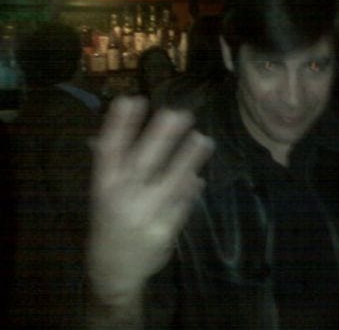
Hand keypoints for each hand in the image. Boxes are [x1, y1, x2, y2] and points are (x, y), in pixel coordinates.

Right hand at [87, 96, 214, 301]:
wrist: (113, 271)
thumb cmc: (111, 223)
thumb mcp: (104, 195)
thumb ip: (115, 165)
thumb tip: (114, 133)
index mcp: (103, 186)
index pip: (109, 150)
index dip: (118, 124)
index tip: (131, 99)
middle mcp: (122, 198)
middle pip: (143, 161)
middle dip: (160, 136)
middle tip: (178, 113)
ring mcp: (144, 215)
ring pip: (170, 182)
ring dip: (188, 159)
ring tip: (203, 138)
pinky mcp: (163, 231)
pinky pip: (182, 205)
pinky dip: (191, 191)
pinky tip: (198, 177)